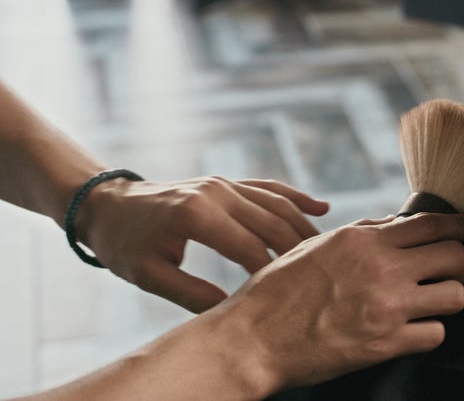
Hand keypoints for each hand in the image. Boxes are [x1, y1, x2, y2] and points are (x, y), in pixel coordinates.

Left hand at [75, 176, 329, 312]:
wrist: (106, 204)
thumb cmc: (124, 244)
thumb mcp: (149, 276)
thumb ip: (192, 294)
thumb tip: (234, 311)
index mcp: (197, 216)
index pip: (250, 249)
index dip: (273, 275)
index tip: (292, 297)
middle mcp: (217, 193)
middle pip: (273, 224)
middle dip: (299, 252)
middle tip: (323, 277)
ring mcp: (224, 184)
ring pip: (277, 204)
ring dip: (304, 226)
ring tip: (328, 251)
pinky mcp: (226, 182)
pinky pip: (268, 187)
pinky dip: (295, 197)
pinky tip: (321, 206)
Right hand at [214, 212, 463, 390]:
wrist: (252, 339)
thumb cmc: (277, 291)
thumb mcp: (317, 247)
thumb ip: (362, 236)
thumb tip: (398, 226)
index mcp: (363, 240)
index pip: (431, 224)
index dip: (462, 224)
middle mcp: (381, 268)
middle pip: (454, 257)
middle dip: (454, 265)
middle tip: (442, 273)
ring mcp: (387, 307)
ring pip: (454, 296)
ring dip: (446, 299)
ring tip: (426, 303)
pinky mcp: (386, 344)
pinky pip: (436, 334)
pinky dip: (428, 332)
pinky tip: (411, 330)